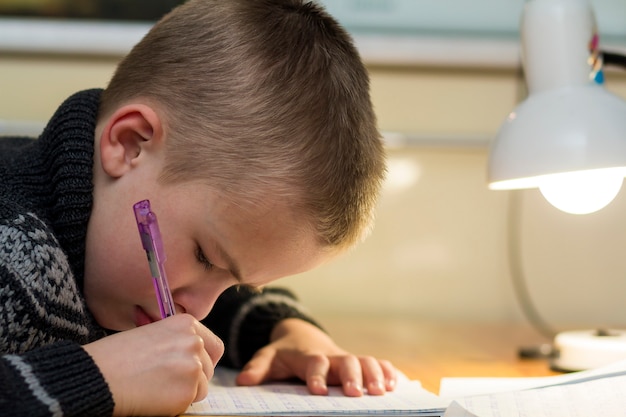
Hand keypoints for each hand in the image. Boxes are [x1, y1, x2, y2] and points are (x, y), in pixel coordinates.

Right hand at [83, 314, 223, 415]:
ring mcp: (193, 366)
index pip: (213, 347)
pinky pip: (189, 402)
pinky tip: (153, 397)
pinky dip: (175, 405)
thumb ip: (176, 342)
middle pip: (208, 369)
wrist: (98, 376)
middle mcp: (194, 342)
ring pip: (201, 387)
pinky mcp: (187, 390)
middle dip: (193, 379)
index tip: (194, 370)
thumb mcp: (152, 335)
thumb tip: (194, 356)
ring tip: (155, 388)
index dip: (205, 361)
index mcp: (186, 324)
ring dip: (184, 392)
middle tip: (167, 383)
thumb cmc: (116, 356)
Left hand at [235, 318, 396, 396]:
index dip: (317, 374)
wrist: (303, 336)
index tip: (318, 390)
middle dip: (353, 376)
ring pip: (366, 361)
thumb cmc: (285, 353)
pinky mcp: (358, 363)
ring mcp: (347, 359)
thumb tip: (243, 381)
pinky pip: (378, 364)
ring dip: (374, 375)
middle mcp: (332, 356)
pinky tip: (395, 385)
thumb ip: (257, 367)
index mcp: (309, 355)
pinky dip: (388, 371)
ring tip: (381, 392)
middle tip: (356, 394)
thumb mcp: (268, 357)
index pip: (314, 362)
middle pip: (347, 361)